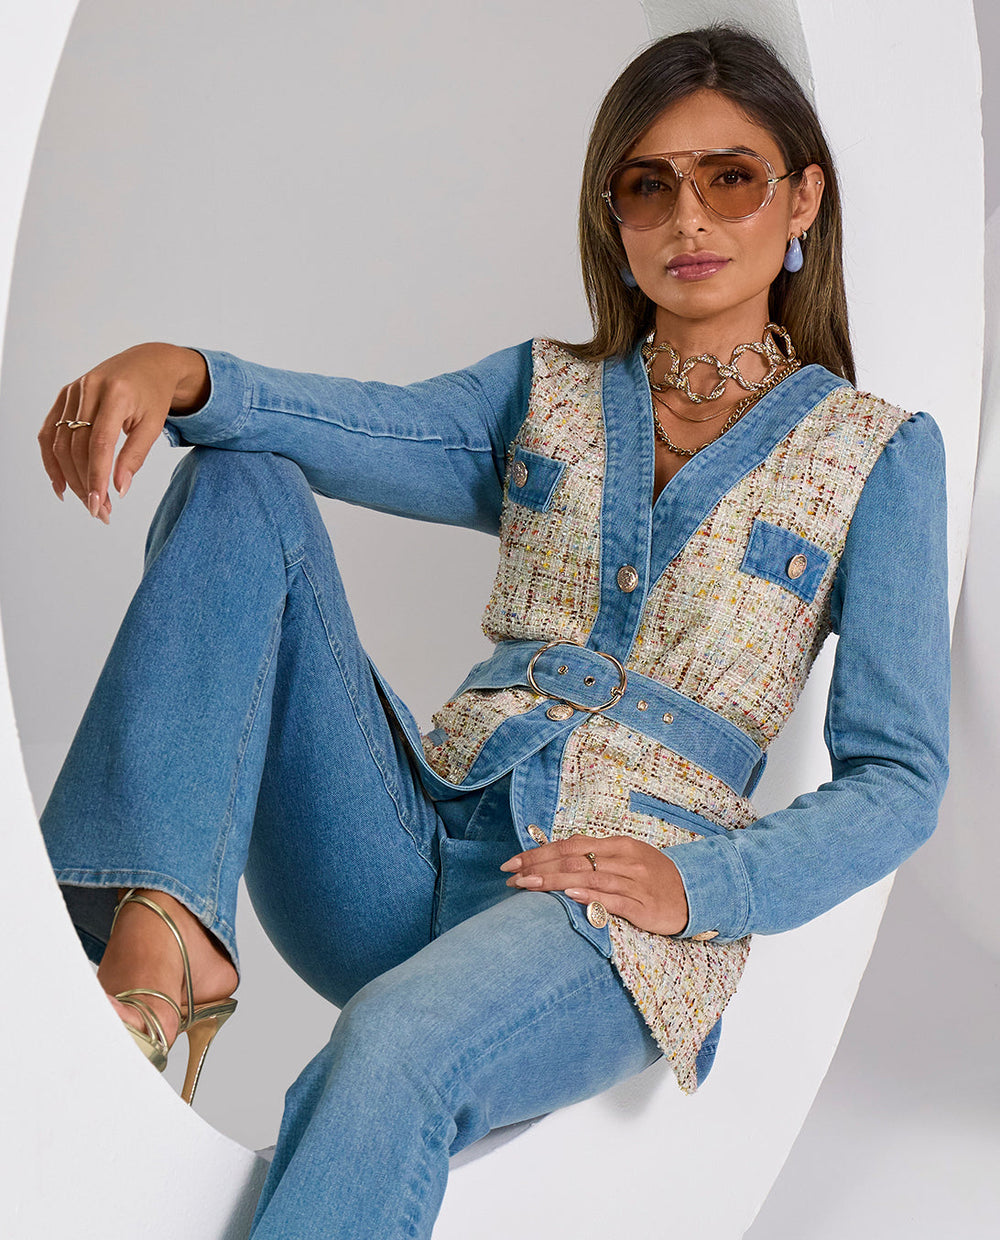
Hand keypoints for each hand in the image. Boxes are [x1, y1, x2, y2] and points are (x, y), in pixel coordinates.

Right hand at [38, 342, 208, 522]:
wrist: (148, 363)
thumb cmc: (154, 396)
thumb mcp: (154, 425)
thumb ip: (135, 456)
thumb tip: (118, 489)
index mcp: (115, 394)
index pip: (100, 443)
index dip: (96, 476)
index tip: (99, 505)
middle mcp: (89, 389)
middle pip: (77, 446)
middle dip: (85, 483)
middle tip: (99, 510)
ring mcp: (72, 391)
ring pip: (60, 442)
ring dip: (70, 477)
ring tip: (87, 501)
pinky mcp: (64, 396)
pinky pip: (49, 432)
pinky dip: (51, 460)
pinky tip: (61, 484)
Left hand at [500, 833, 689, 935]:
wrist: (695, 895)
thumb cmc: (652, 878)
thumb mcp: (625, 860)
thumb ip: (594, 858)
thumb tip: (553, 860)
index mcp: (618, 845)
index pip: (570, 845)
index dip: (539, 853)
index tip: (513, 863)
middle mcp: (625, 860)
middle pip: (574, 859)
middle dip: (539, 867)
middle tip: (512, 875)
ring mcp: (635, 882)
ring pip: (589, 877)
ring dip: (555, 881)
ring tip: (528, 885)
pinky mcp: (644, 906)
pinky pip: (614, 899)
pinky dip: (590, 896)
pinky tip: (570, 895)